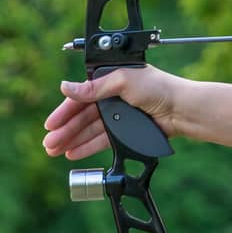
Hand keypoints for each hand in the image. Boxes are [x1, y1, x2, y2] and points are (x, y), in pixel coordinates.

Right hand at [43, 66, 183, 160]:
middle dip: (65, 129)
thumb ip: (94, 88)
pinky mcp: (127, 129)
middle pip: (83, 115)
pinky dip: (88, 146)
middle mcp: (113, 96)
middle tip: (49, 143)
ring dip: (73, 139)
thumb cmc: (158, 88)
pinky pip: (103, 139)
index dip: (65, 110)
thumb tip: (66, 87)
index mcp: (111, 79)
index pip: (82, 96)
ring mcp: (120, 114)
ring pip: (90, 129)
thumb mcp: (123, 81)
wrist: (182, 109)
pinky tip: (74, 153)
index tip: (50, 124)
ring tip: (56, 150)